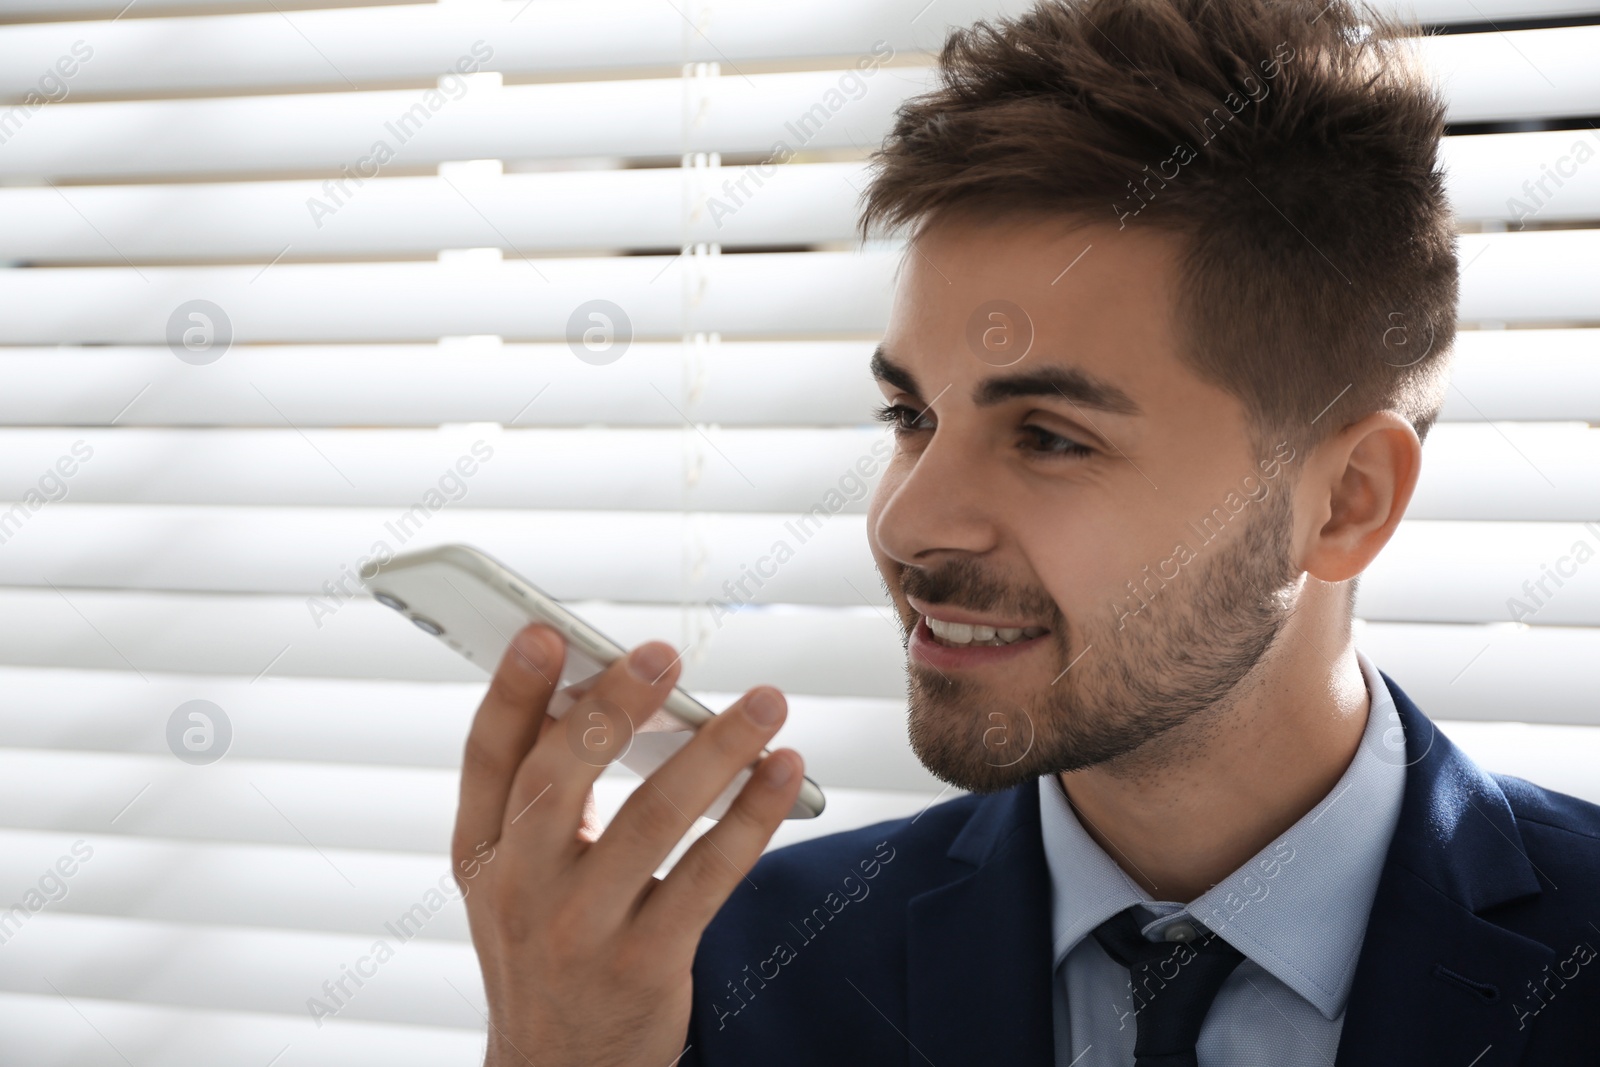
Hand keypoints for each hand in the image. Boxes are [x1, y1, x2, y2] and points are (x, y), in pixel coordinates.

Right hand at [453, 623, 804, 1066]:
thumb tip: (601, 695)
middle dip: (613, 707)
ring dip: (715, 750)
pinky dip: (752, 815)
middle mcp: (521, 888)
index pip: (486, 757)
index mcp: (482, 855)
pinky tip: (782, 772)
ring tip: (764, 702)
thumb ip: (542, 800)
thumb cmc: (548, 952)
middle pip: (561, 776)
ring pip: (652, 817)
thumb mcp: (517, 882)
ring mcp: (581, 929)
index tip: (547, 632)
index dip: (512, 691)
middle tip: (663, 654)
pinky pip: (708, 874)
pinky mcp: (645, 963)